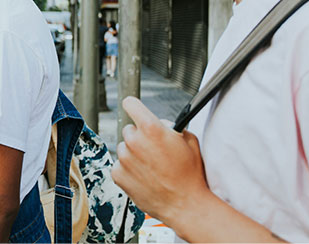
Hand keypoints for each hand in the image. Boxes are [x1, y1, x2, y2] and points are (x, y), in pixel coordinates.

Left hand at [111, 97, 209, 225]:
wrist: (185, 205)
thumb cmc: (190, 174)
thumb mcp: (189, 141)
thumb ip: (171, 126)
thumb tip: (160, 123)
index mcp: (151, 129)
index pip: (130, 104)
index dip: (134, 107)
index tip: (135, 110)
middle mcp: (134, 141)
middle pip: (129, 129)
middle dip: (140, 136)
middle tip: (154, 150)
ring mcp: (124, 158)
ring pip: (124, 148)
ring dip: (133, 153)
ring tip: (151, 167)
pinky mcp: (118, 174)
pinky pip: (119, 165)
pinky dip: (128, 169)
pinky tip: (144, 176)